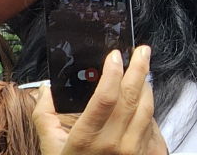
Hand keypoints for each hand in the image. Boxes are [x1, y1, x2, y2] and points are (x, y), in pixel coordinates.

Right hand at [34, 46, 166, 154]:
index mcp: (87, 139)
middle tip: (142, 51)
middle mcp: (114, 144)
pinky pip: (153, 125)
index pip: (106, 96)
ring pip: (147, 108)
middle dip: (140, 68)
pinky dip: (149, 109)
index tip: (115, 55)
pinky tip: (143, 101)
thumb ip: (44, 115)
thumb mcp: (50, 147)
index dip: (113, 72)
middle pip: (133, 96)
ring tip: (143, 73)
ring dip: (147, 86)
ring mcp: (133, 151)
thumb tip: (46, 89)